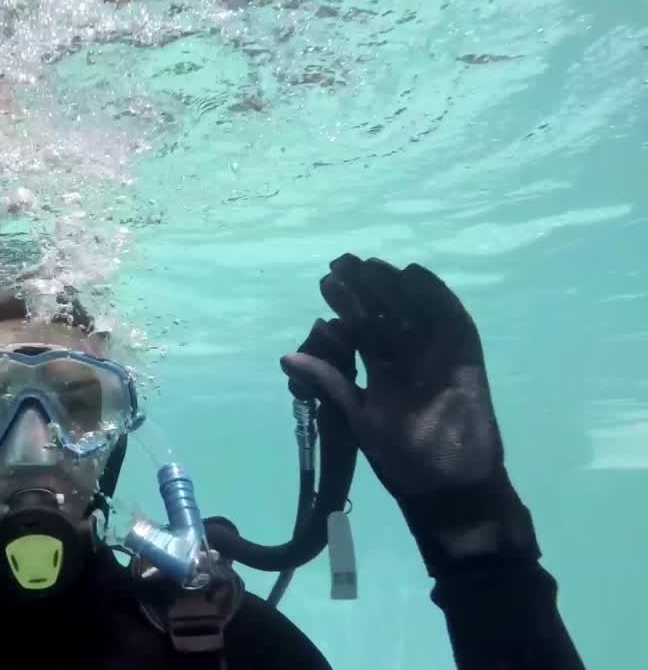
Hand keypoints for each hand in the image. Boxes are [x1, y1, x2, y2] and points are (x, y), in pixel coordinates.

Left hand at [281, 254, 537, 573]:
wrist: (449, 487)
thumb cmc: (401, 459)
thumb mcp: (357, 417)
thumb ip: (330, 383)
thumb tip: (286, 358)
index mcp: (379, 369)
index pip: (360, 329)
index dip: (345, 305)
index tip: (326, 282)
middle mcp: (406, 357)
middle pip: (385, 312)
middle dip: (366, 288)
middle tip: (342, 263)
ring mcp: (436, 355)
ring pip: (414, 311)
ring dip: (396, 287)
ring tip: (372, 266)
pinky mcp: (465, 358)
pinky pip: (452, 322)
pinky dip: (436, 298)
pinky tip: (415, 277)